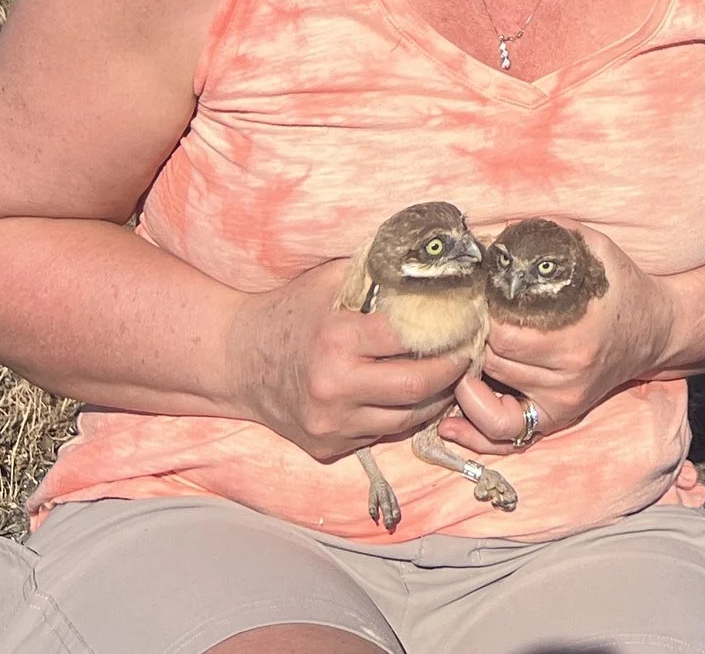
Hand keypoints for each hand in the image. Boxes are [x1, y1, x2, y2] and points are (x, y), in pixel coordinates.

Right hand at [222, 257, 474, 463]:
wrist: (235, 360)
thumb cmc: (288, 311)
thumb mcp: (329, 280)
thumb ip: (377, 271)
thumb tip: (432, 257)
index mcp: (337, 339)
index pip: (411, 339)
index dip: (447, 330)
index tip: (468, 321)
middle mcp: (334, 387)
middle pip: (418, 387)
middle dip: (453, 370)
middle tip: (469, 354)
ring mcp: (331, 424)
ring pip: (407, 419)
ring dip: (435, 398)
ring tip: (449, 375)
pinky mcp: (328, 447)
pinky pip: (380, 434)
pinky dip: (401, 415)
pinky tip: (411, 395)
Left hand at [432, 226, 677, 455]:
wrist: (657, 330)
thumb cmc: (621, 286)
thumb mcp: (595, 248)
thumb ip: (551, 232)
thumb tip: (501, 231)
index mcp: (576, 339)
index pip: (503, 337)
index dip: (480, 317)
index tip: (475, 298)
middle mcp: (569, 378)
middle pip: (493, 364)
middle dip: (471, 343)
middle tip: (464, 322)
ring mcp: (564, 403)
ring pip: (490, 400)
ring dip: (469, 376)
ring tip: (461, 354)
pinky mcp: (559, 417)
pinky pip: (506, 437)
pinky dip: (474, 432)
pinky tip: (448, 422)